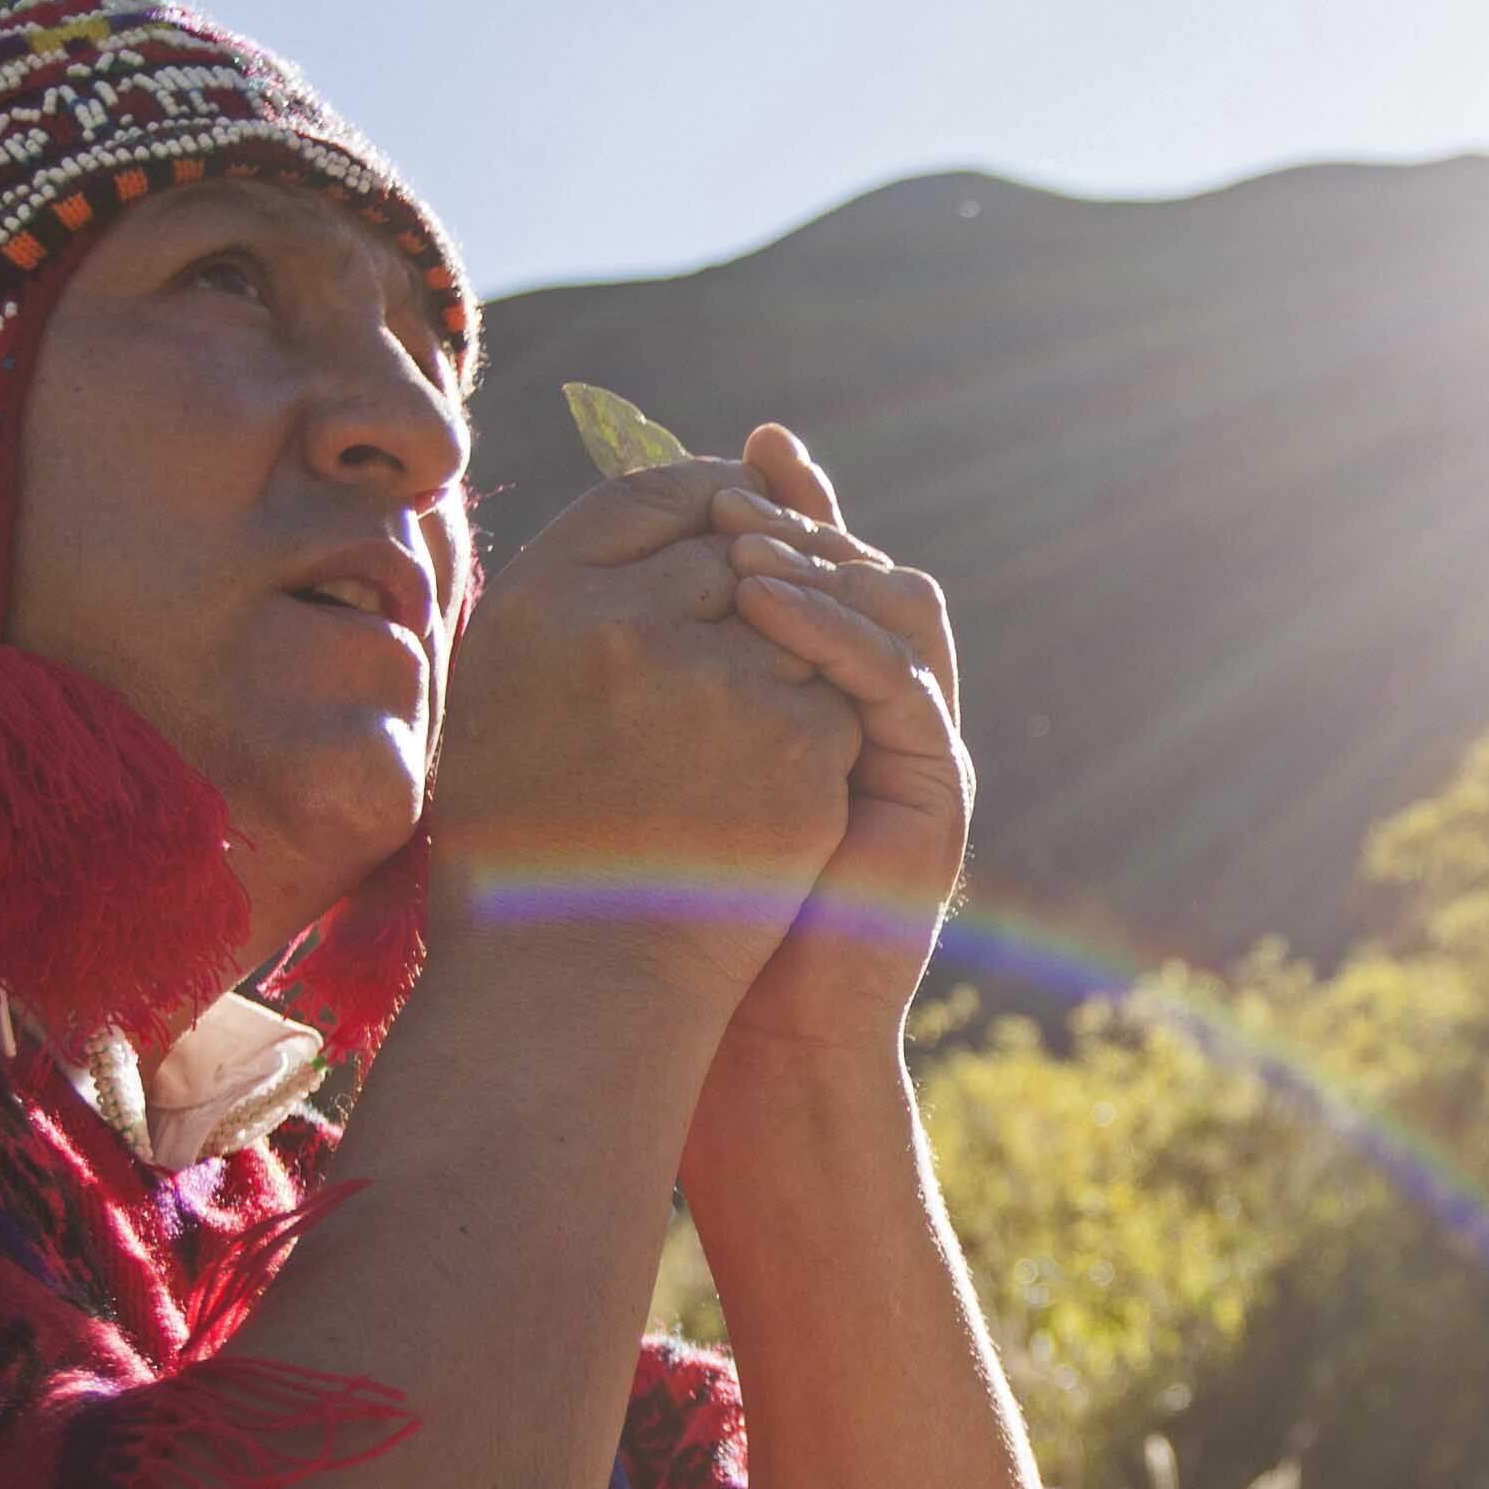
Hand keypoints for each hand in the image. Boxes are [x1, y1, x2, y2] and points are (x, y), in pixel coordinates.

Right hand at [423, 458, 863, 1017]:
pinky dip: (817, 741)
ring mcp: (713, 678)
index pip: (649, 491)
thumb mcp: (516, 698)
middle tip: (752, 640)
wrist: (571, 985)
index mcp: (533, 599)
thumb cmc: (531, 846)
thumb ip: (583, 601)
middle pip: (739, 542)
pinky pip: (834, 698)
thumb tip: (679, 516)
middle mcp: (618, 620)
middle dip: (764, 579)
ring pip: (798, 619)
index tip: (728, 529)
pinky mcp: (790, 740)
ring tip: (736, 744)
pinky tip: (769, 803)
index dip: (704, 501)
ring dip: (792, 662)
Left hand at [694, 426, 971, 1074]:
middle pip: (864, 566)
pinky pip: (896, 679)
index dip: (770, 502)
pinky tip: (765, 609)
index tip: (712, 454)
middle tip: (740, 474)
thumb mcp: (638, 771)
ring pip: (899, 605)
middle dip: (804, 512)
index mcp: (814, 694)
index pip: (810, 565)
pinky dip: (834, 632)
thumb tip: (556, 596)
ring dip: (824, 562)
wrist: (748, 1035)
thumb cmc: (672, 913)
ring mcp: (914, 743)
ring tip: (744, 539)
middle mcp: (876, 708)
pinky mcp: (933, 785)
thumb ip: (630, 687)